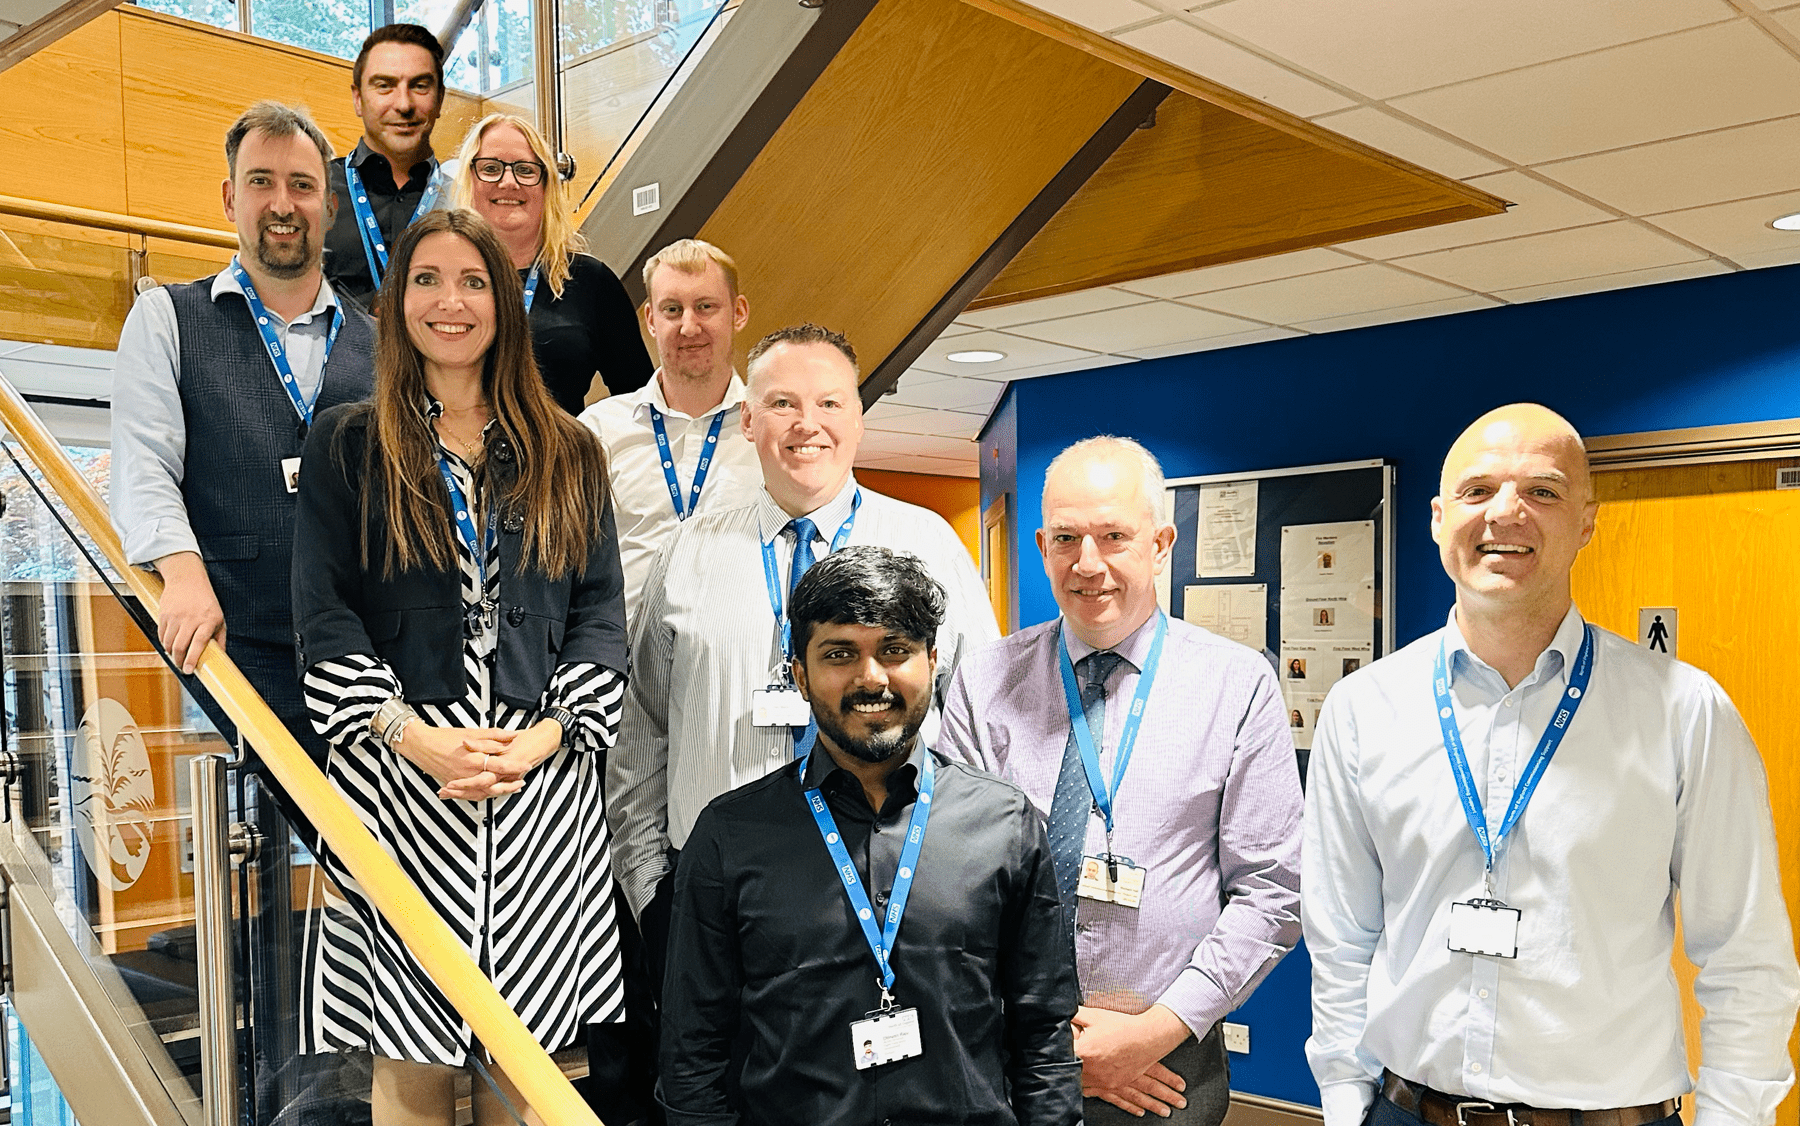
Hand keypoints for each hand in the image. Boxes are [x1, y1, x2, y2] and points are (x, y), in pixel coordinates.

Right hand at [155, 552, 226, 674]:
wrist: (187, 578)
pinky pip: (161, 634)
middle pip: (180, 645)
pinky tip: (169, 644)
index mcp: (208, 620)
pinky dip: (164, 643)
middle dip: (178, 660)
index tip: (188, 670)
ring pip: (168, 642)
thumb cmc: (206, 600)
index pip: (199, 643)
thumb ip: (219, 638)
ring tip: (176, 655)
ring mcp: (176, 616)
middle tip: (181, 666)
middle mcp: (191, 618)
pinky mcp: (164, 614)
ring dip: (171, 653)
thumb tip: (220, 657)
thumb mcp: (219, 617)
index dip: (192, 658)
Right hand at [437, 720, 563, 800]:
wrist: (421, 745)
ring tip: (512, 789)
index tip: (526, 765)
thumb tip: (512, 736)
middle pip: (495, 784)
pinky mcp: (454, 785)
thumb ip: (494, 736)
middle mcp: (469, 774)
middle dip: (510, 784)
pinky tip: (491, 793)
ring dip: (500, 792)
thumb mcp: (472, 732)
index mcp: (474, 759)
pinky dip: (484, 795)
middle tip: (522, 782)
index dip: (515, 766)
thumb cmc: (444, 737)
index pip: (501, 765)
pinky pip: (471, 796)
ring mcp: (461, 782)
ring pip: (485, 792)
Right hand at [1073, 1005, 1191, 1117]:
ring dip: (1153, 1104)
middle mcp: (1124, 1073)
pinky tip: (1138, 1111)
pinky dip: (1130, 1106)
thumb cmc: (1081, 1035)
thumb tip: (1122, 1016)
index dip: (1169, 1078)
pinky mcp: (1100, 1089)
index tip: (1181, 1085)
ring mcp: (1113, 1083)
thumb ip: (1114, 1017)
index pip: (1155, 1068)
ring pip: (1137, 1096)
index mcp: (1130, 1057)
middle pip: (1150, 1086)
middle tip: (1180, 1103)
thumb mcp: (1093, 1017)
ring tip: (1165, 1111)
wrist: (1063, 1055)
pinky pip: (1118, 1100)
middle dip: (1167, 1095)